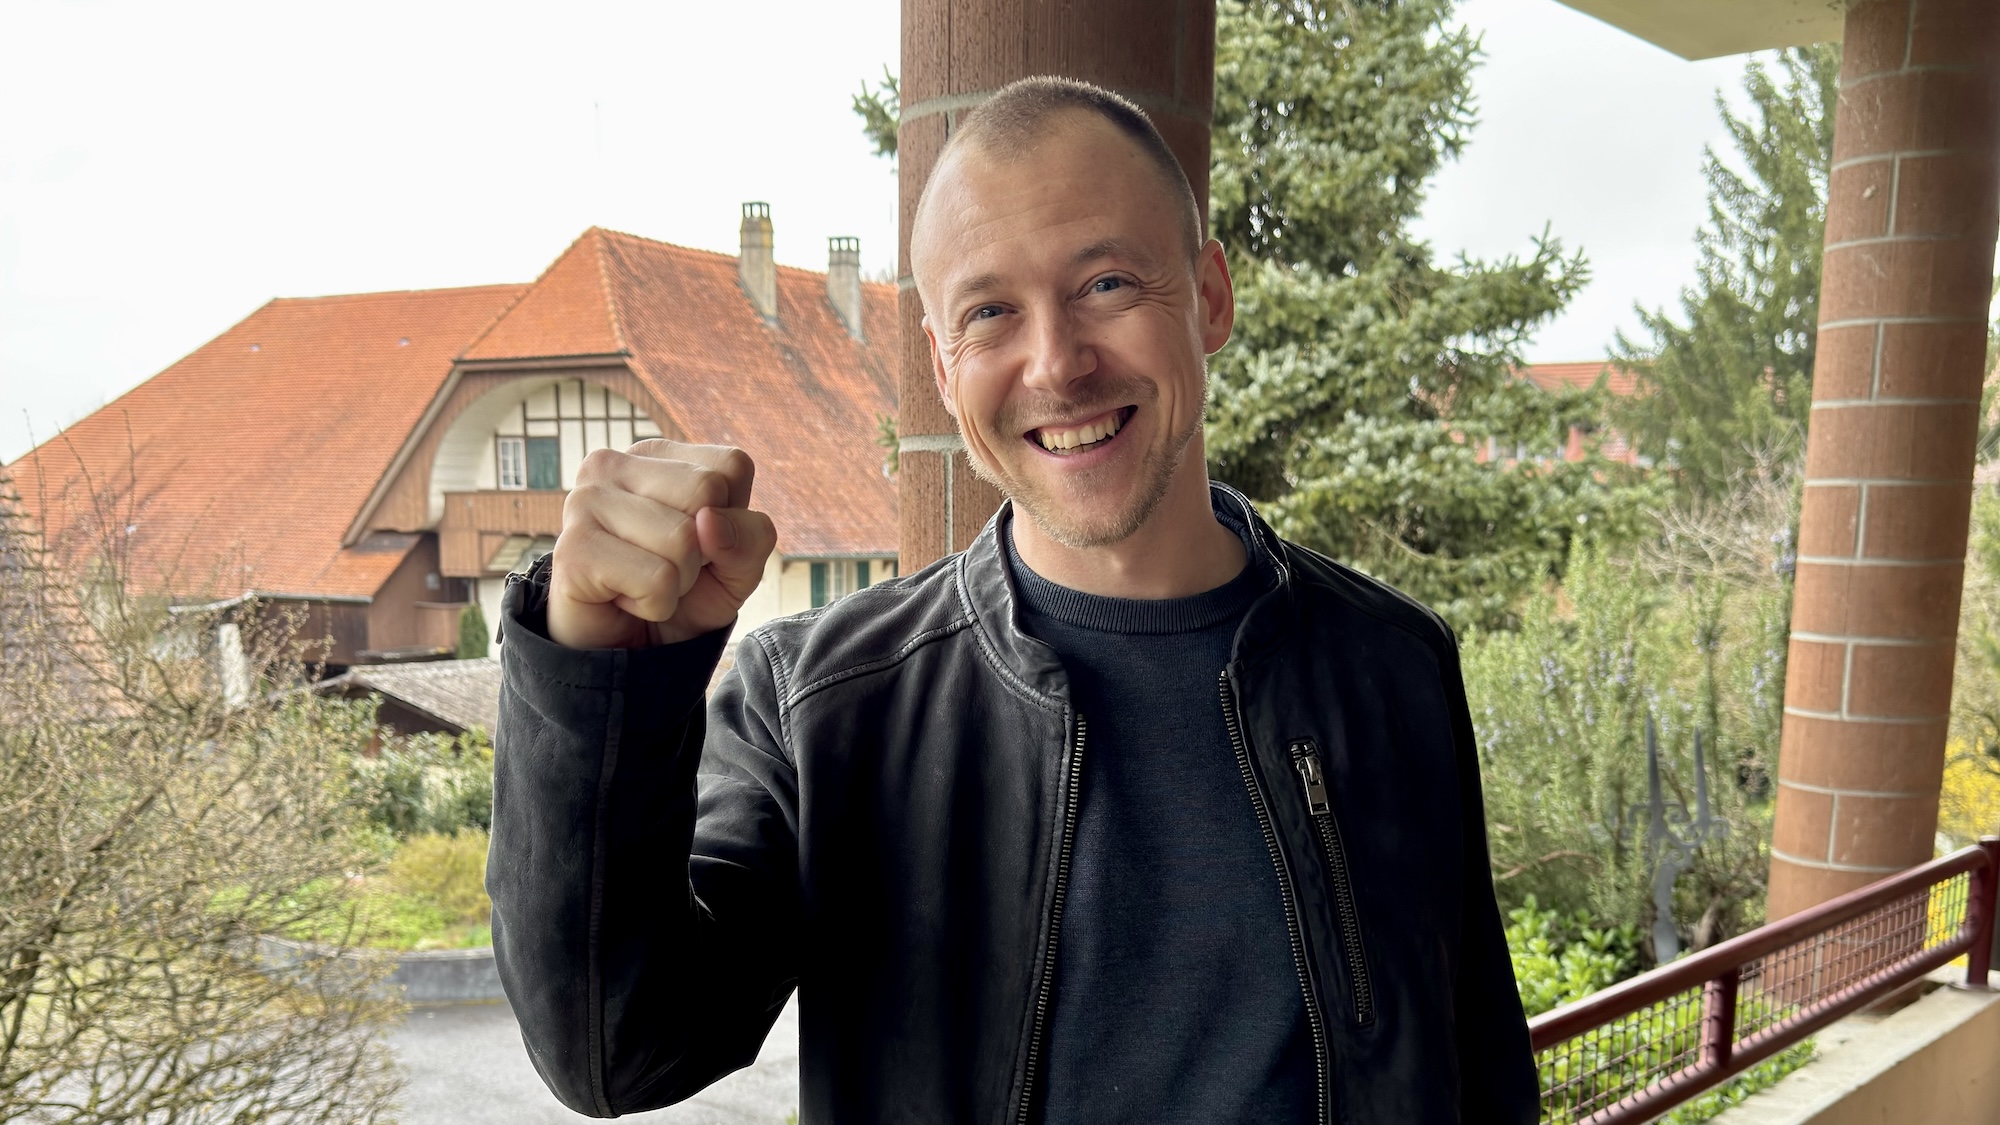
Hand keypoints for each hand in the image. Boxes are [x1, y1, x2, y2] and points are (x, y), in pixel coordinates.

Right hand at [546, 440, 777, 649]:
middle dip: (704, 548)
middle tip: (668, 565)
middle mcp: (612, 465)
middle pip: (707, 492)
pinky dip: (655, 604)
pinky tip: (625, 598)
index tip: (699, 540)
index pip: (732, 466)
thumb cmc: (684, 592)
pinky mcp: (572, 551)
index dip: (732, 517)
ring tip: (644, 582)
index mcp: (655, 454)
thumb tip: (710, 522)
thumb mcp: (740, 564)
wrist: (629, 649)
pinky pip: (656, 581)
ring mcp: (584, 503)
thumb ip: (751, 536)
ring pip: (683, 540)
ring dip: (679, 581)